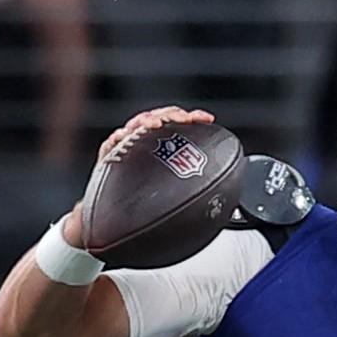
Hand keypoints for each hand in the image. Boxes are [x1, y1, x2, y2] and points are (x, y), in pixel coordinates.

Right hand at [62, 106, 217, 247]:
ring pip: (137, 124)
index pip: (179, 123)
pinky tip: (125, 136)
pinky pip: (112, 142)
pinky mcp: (109, 155)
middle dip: (172, 115)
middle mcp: (146, 141)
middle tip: (183, 119)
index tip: (208, 119)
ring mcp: (127, 145)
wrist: (116, 222)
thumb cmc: (147, 205)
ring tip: (157, 124)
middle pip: (159, 118)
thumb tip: (227, 198)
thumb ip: (195, 188)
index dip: (193, 118)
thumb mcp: (177, 194)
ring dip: (148, 121)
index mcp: (164, 145)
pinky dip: (120, 137)